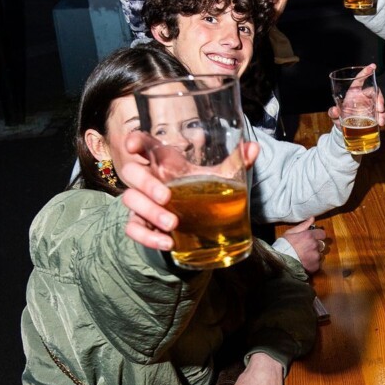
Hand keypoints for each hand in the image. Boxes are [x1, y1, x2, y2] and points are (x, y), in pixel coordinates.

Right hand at [121, 132, 259, 250]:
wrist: (191, 219)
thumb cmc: (198, 188)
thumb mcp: (215, 176)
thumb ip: (234, 163)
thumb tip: (254, 149)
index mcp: (163, 161)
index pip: (142, 144)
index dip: (134, 141)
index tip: (132, 145)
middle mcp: (147, 178)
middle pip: (130, 172)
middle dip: (145, 183)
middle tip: (166, 197)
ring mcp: (141, 202)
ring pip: (130, 201)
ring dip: (150, 212)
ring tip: (173, 224)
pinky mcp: (141, 223)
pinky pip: (133, 229)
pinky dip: (147, 237)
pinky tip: (167, 243)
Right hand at [282, 220, 325, 274]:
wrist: (280, 261)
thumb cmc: (283, 245)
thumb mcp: (291, 232)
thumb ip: (303, 225)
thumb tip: (312, 218)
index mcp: (309, 236)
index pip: (322, 234)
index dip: (318, 236)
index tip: (313, 238)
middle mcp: (315, 245)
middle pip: (321, 245)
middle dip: (316, 246)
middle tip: (306, 249)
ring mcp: (316, 256)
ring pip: (320, 255)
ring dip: (314, 256)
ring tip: (304, 257)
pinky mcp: (315, 266)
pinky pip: (317, 264)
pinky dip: (313, 264)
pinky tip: (305, 263)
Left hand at [328, 64, 384, 127]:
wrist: (345, 131)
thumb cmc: (340, 119)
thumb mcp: (335, 116)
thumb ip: (333, 113)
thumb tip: (334, 110)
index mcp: (353, 93)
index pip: (359, 80)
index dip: (365, 72)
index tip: (372, 66)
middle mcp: (363, 97)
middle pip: (374, 92)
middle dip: (380, 99)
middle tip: (380, 109)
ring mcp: (369, 105)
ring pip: (380, 103)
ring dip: (382, 111)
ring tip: (380, 121)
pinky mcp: (374, 113)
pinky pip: (381, 112)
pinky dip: (383, 117)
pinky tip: (381, 123)